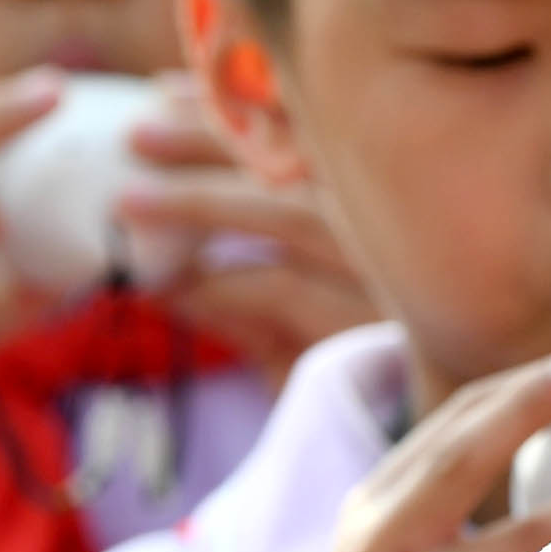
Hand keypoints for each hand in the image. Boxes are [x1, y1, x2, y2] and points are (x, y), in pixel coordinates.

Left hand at [115, 90, 376, 380]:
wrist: (423, 459)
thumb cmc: (357, 387)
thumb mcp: (298, 328)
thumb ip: (244, 288)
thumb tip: (164, 263)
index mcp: (386, 205)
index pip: (308, 127)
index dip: (236, 106)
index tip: (164, 92)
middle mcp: (398, 227)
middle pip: (297, 157)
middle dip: (209, 138)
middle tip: (133, 131)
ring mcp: (389, 275)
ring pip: (287, 215)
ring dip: (201, 205)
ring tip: (128, 203)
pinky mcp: (372, 332)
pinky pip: (281, 291)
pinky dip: (220, 285)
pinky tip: (170, 289)